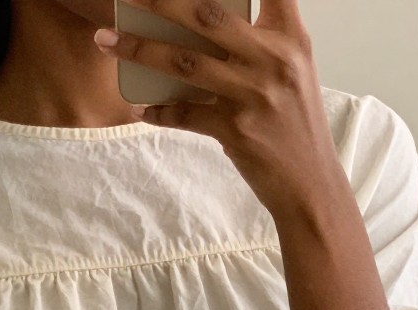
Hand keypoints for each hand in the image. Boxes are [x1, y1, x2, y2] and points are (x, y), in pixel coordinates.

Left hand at [94, 0, 348, 220]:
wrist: (310, 183)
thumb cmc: (294, 125)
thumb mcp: (291, 72)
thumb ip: (259, 43)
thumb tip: (199, 26)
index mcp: (291, 38)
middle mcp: (273, 59)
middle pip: (207, 15)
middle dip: (162, 1)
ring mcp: (253, 94)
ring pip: (185, 61)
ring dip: (140, 50)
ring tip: (107, 42)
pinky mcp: (235, 130)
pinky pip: (184, 114)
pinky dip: (158, 112)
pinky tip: (141, 109)